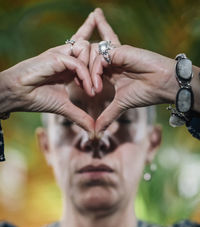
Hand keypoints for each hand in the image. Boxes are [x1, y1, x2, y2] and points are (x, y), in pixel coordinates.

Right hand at [0, 12, 96, 131]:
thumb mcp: (65, 108)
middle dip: (102, 64)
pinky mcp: (56, 57)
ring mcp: (62, 55)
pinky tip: (89, 91)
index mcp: (71, 66)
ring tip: (94, 91)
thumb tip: (94, 131)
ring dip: (94, 71)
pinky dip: (86, 77)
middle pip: (93, 49)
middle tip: (102, 88)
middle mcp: (68, 57)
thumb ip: (80, 116)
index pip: (91, 55)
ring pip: (88, 51)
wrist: (18, 95)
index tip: (109, 79)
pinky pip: (78, 63)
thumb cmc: (37, 98)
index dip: (102, 62)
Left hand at [91, 9, 176, 132]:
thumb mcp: (121, 105)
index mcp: (109, 70)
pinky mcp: (120, 51)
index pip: (87, 66)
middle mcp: (110, 60)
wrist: (163, 85)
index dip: (81, 77)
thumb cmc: (146, 93)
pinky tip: (98, 85)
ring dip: (87, 74)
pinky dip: (95, 71)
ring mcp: (115, 55)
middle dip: (80, 73)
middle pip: (85, 58)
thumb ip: (107, 116)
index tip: (84, 92)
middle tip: (84, 89)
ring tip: (93, 91)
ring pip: (90, 56)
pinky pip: (100, 56)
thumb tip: (96, 132)